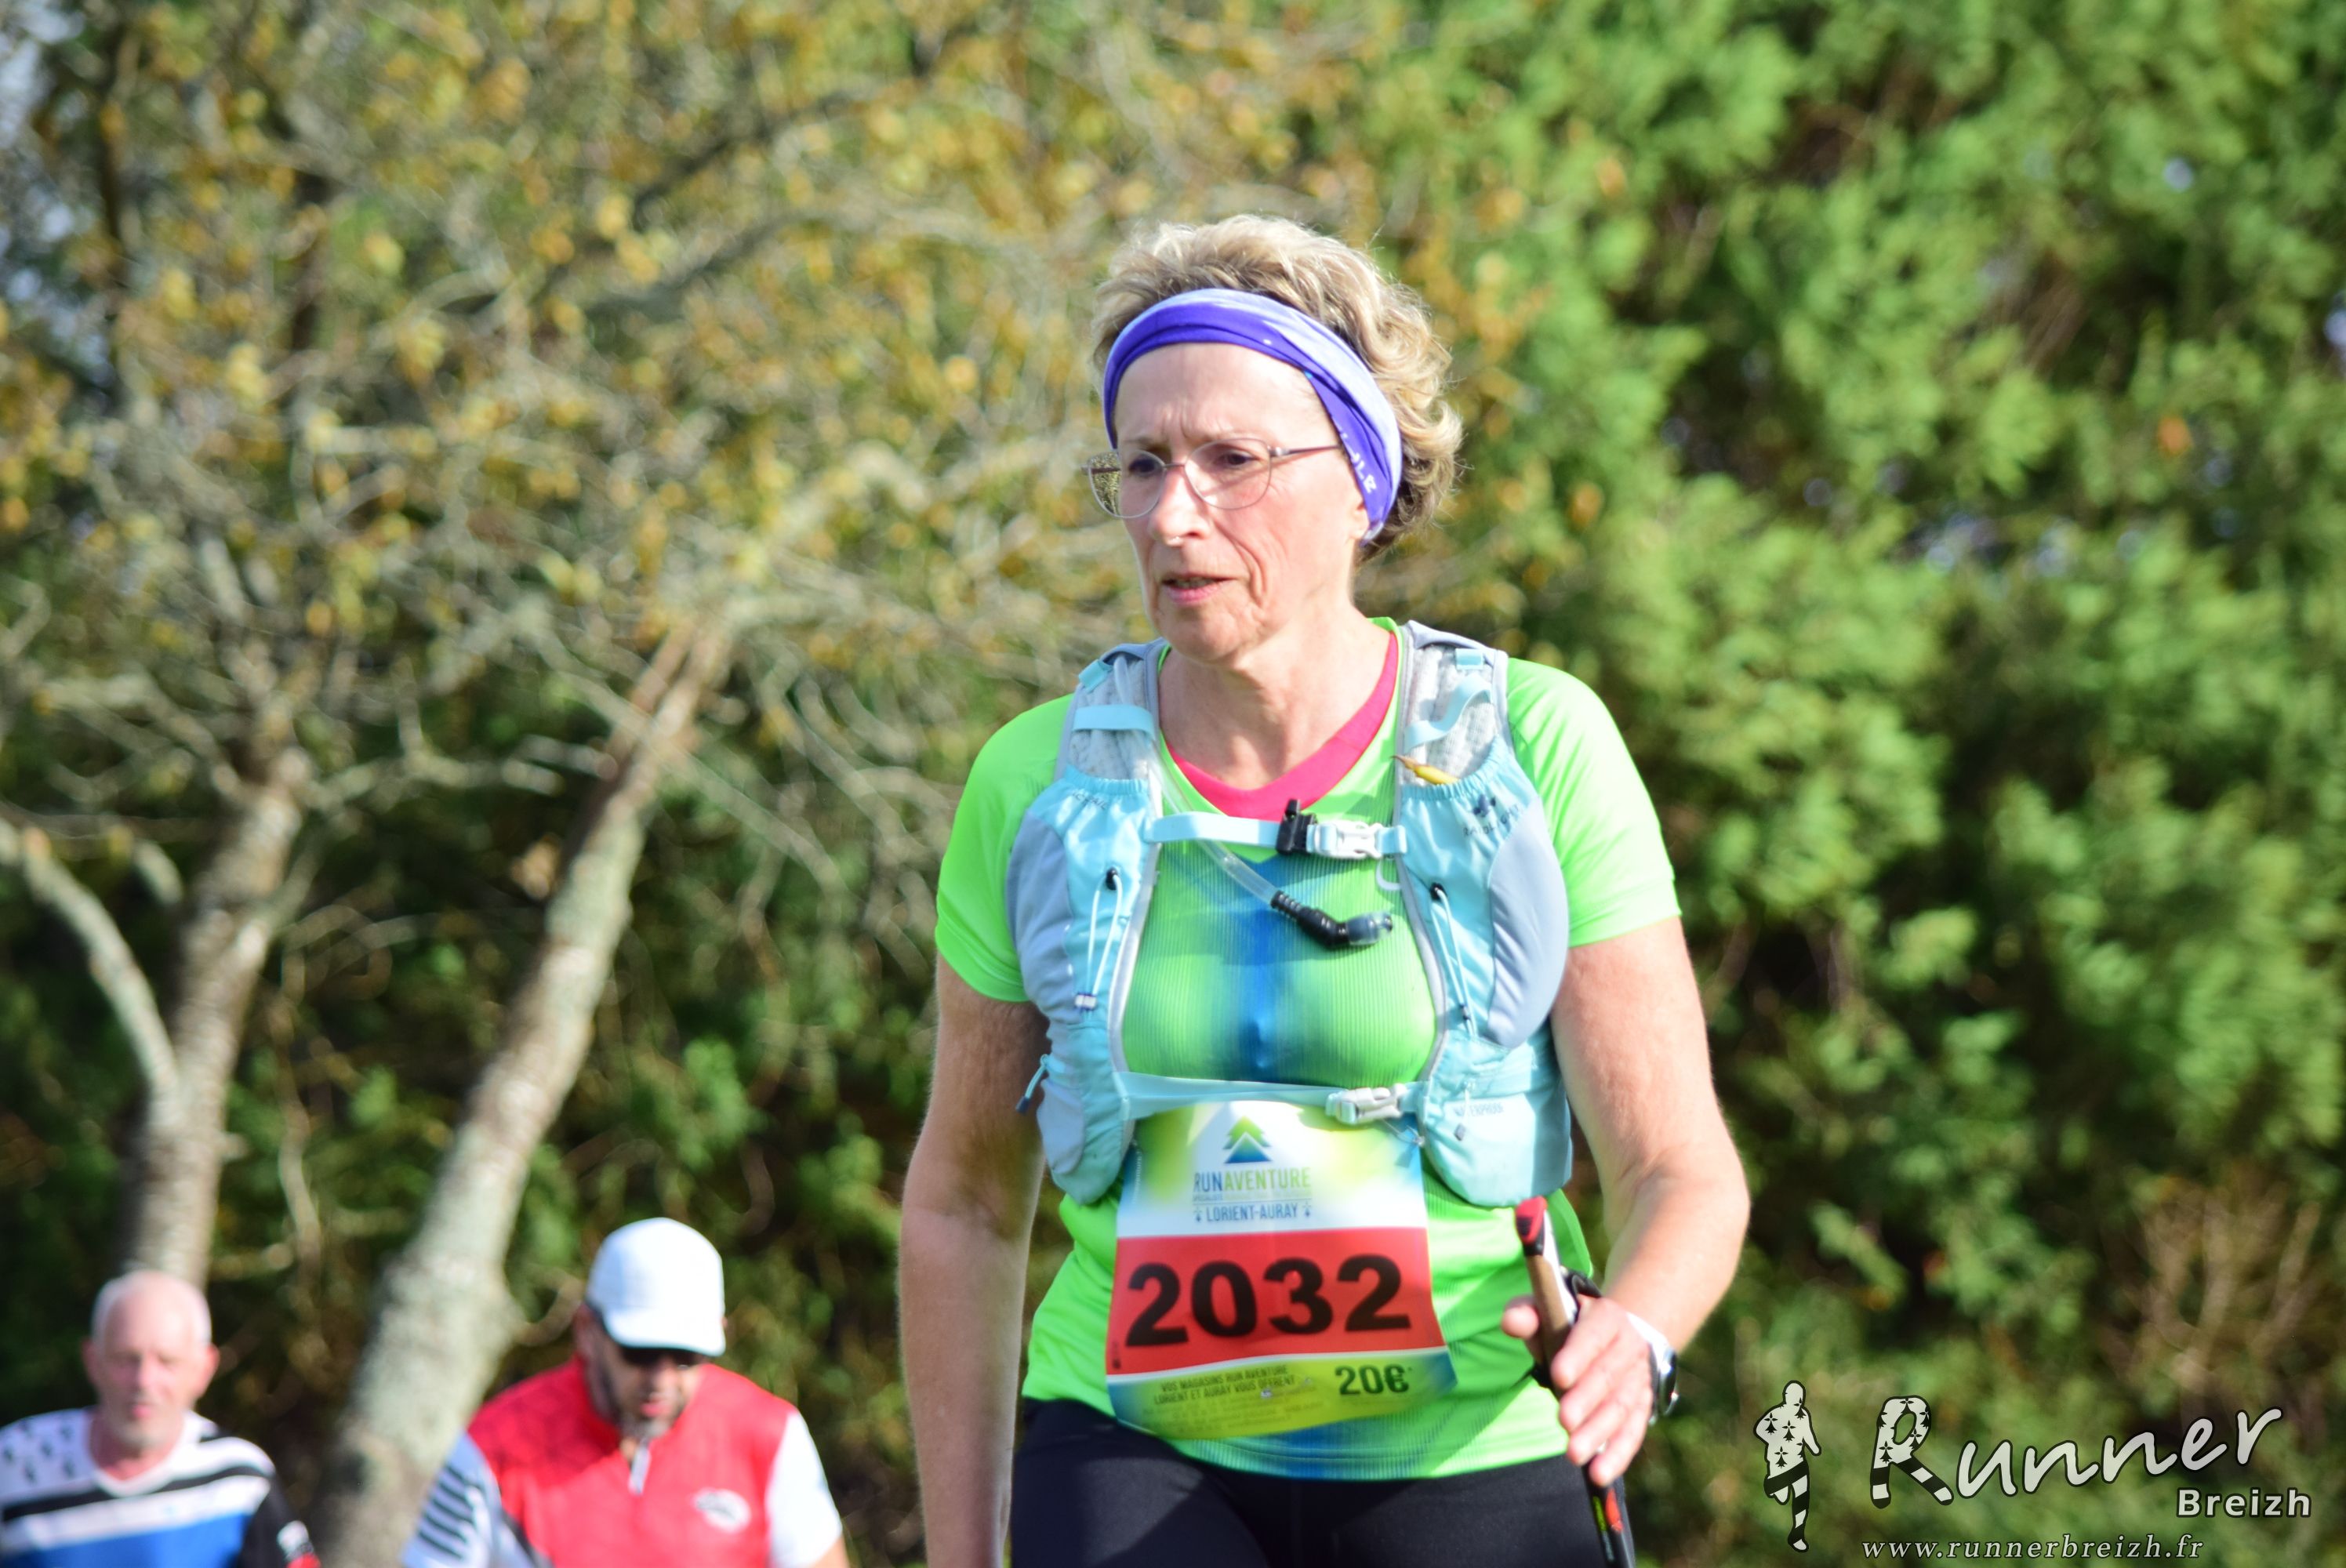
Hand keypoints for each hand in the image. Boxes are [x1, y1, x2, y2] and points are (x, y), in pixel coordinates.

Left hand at [1500, 1293, 1654, 1486]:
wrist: (1611, 1337)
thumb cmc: (1566, 1324)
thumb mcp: (1547, 1312)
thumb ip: (1528, 1315)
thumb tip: (1510, 1322)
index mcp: (1608, 1316)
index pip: (1594, 1335)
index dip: (1578, 1355)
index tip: (1558, 1376)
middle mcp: (1630, 1346)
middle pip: (1609, 1376)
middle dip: (1586, 1400)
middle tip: (1563, 1421)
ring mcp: (1639, 1378)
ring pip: (1621, 1408)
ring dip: (1599, 1433)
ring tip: (1574, 1455)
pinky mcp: (1643, 1407)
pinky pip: (1633, 1432)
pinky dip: (1618, 1455)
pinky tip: (1599, 1475)